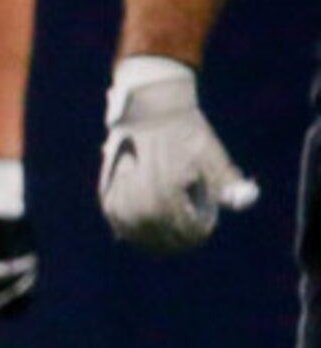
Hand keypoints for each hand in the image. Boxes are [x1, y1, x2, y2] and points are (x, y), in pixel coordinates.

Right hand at [101, 59, 259, 252]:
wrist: (148, 107)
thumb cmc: (184, 129)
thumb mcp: (210, 151)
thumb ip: (226, 179)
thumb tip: (241, 201)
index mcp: (167, 183)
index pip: (180, 222)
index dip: (194, 231)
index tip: (205, 230)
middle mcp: (139, 189)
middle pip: (155, 229)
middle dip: (173, 238)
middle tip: (188, 239)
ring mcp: (119, 190)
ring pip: (133, 227)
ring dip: (151, 236)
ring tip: (167, 237)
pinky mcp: (106, 188)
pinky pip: (116, 218)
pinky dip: (130, 227)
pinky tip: (144, 229)